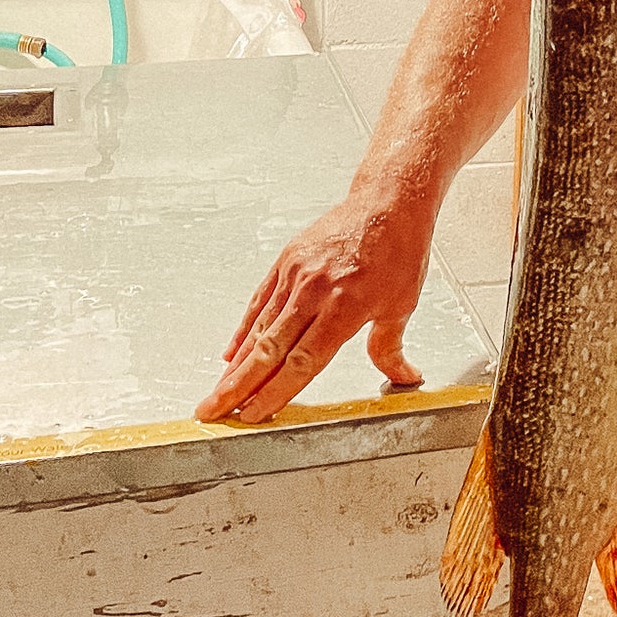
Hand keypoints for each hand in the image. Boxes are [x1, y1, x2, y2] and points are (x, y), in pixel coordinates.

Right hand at [195, 186, 428, 424]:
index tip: (254, 415)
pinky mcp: (287, 260)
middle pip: (269, 349)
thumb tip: (403, 378)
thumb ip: (389, 347)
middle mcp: (314, 291)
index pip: (302, 362)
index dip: (275, 392)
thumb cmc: (399, 250)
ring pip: (260, 327)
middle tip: (213, 412)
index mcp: (344, 307)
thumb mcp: (403, 304)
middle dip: (238, 386)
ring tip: (218, 392)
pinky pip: (260, 301)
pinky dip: (244, 329)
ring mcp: (296, 274)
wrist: (387, 201)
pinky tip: (231, 353)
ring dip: (236, 364)